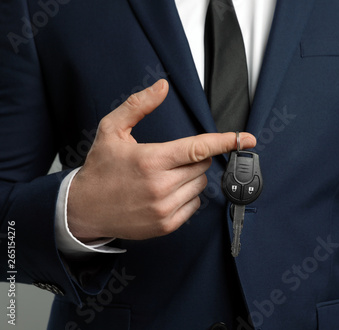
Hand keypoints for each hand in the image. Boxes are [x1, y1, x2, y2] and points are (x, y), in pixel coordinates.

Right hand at [67, 79, 255, 240]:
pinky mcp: (166, 224)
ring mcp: (164, 207)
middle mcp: (160, 185)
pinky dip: (187, 196)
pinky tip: (165, 192)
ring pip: (200, 185)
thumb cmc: (100, 168)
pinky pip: (194, 205)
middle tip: (171, 158)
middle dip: (194, 157)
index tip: (247, 138)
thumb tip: (162, 87)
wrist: (83, 209)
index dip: (226, 141)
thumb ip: (138, 105)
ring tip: (164, 176)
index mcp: (151, 159)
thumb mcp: (111, 130)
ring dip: (191, 177)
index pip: (198, 147)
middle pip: (202, 165)